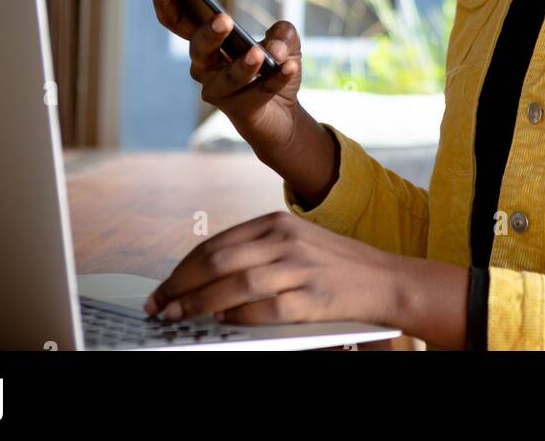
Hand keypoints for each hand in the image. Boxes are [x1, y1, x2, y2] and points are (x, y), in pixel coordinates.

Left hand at [143, 211, 404, 328]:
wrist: (384, 278)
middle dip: (181, 287)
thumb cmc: (332, 264)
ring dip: (200, 303)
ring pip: (236, 284)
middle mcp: (286, 240)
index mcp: (276, 222)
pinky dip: (240, 315)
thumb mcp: (294, 242)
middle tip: (160, 307)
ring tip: (179, 317)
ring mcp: (301, 267)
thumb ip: (254, 251)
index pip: (215, 245)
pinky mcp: (314, 296)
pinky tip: (221, 321)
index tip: (162, 290)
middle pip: (218, 261)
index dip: (182, 269)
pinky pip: (267, 308)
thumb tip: (202, 276)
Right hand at [148, 0, 301, 154]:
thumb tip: (277, 47)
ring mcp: (218, 91)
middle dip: (210, 34)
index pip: (177, 21)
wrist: (282, 113)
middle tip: (224, 19)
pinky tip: (290, 67)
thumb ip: (283, 33)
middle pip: (198, 48)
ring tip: (258, 53)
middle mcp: (204, 66)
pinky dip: (277, 79)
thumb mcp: (284, 42)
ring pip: (228, 77)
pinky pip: (258, 92)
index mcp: (205, 42)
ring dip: (244, 64)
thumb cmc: (271, 68)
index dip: (166, 2)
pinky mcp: (240, 109)